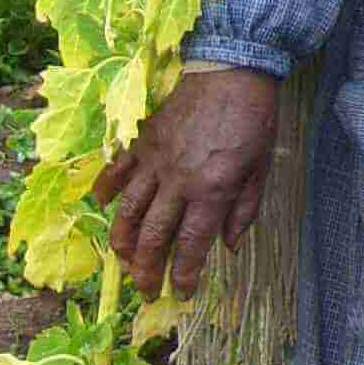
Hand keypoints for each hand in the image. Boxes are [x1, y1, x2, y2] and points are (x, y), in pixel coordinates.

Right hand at [96, 67, 281, 300]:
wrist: (233, 71)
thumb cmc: (254, 120)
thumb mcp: (261, 169)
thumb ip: (244, 210)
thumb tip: (229, 247)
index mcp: (211, 191)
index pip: (191, 246)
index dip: (184, 275)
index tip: (181, 294)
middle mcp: (177, 182)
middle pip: (152, 237)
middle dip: (146, 270)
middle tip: (145, 291)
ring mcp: (154, 162)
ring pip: (127, 212)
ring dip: (122, 243)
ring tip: (123, 262)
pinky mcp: (141, 142)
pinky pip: (116, 173)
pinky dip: (105, 192)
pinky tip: (102, 208)